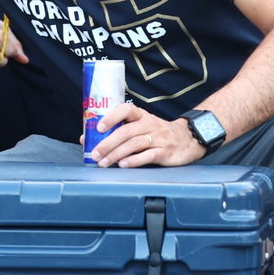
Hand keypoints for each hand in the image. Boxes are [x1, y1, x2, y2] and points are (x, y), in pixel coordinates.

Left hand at [88, 102, 205, 166]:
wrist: (187, 139)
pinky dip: (134, 160)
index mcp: (141, 116)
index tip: (99, 127)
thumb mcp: (139, 127)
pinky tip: (123, 165)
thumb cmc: (155, 133)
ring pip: (134, 144)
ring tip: (103, 162)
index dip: (112, 117)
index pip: (126, 109)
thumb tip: (87, 138)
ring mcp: (158, 138)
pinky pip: (148, 155)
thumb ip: (117, 131)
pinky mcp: (165, 152)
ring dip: (116, 154)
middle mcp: (149, 124)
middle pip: (126, 132)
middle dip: (108, 143)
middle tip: (95, 153)